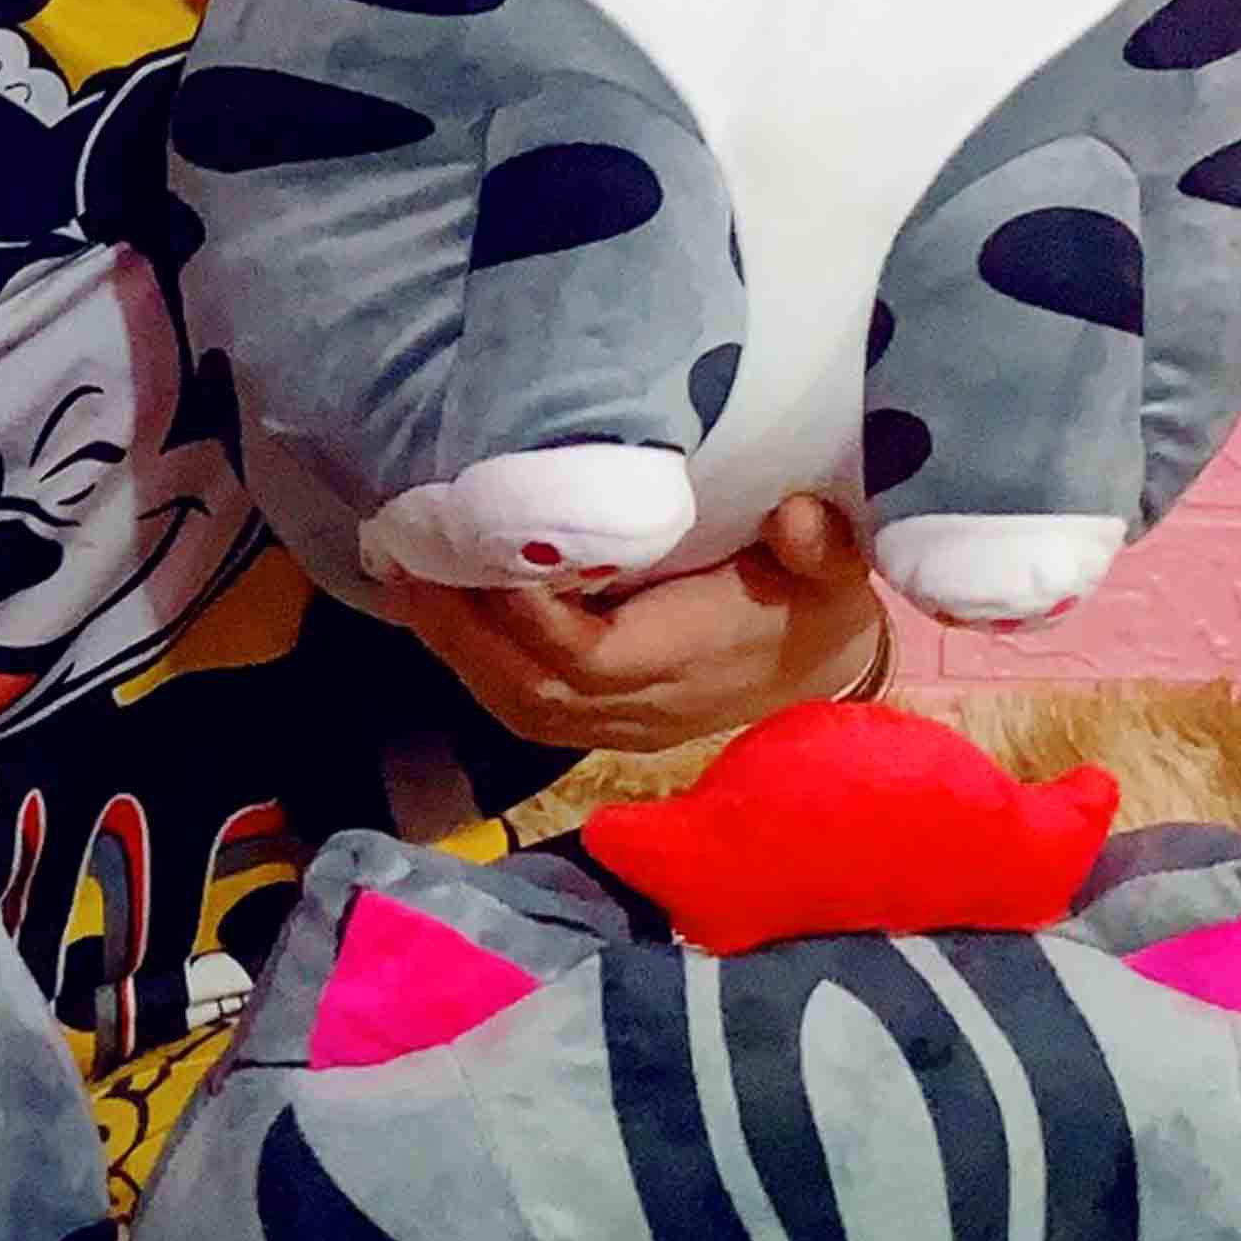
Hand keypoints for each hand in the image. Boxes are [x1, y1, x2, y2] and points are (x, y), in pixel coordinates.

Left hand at [391, 490, 885, 760]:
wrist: (828, 671)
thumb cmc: (821, 606)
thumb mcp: (836, 569)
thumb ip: (822, 546)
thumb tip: (795, 517)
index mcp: (691, 662)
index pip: (589, 654)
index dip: (530, 615)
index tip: (484, 547)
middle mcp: (642, 706)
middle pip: (528, 687)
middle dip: (460, 631)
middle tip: (404, 559)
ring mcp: (617, 724)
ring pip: (515, 704)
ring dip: (454, 649)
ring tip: (404, 580)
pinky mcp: (602, 723)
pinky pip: (522, 707)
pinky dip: (476, 666)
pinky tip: (440, 618)